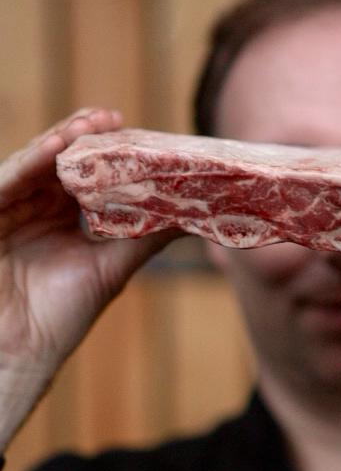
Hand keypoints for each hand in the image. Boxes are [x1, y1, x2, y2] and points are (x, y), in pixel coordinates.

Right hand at [0, 110, 173, 440]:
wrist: (22, 352)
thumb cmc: (61, 316)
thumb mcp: (112, 268)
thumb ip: (146, 238)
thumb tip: (192, 217)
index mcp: (59, 217)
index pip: (81, 171)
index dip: (102, 149)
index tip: (128, 128)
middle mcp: (32, 208)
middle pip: (56, 159)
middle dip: (82, 135)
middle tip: (111, 118)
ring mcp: (8, 211)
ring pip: (32, 163)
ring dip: (59, 141)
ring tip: (88, 125)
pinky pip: (7, 182)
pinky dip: (29, 162)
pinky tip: (54, 148)